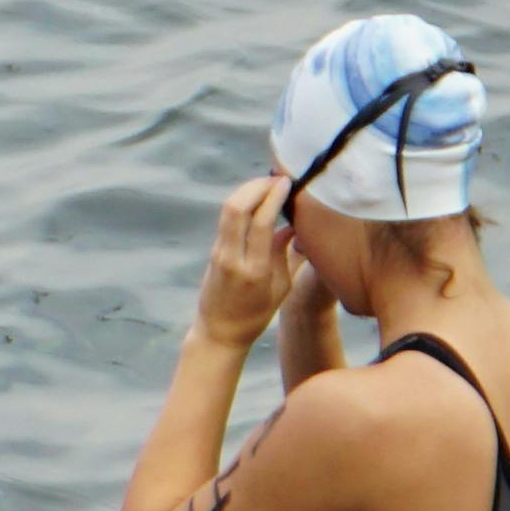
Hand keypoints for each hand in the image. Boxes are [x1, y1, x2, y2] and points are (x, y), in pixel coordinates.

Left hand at [191, 177, 299, 350]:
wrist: (219, 332)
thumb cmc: (256, 315)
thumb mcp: (281, 288)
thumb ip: (288, 254)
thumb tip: (295, 224)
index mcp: (254, 270)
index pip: (261, 222)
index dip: (274, 197)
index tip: (287, 183)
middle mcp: (233, 258)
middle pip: (237, 208)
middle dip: (256, 186)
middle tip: (276, 178)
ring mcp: (219, 253)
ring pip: (228, 210)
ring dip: (247, 190)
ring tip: (267, 182)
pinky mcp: (214, 251)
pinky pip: (227, 219)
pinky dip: (242, 203)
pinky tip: (256, 197)